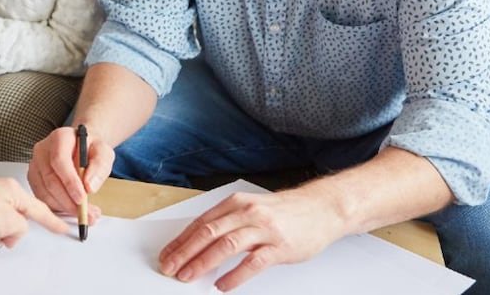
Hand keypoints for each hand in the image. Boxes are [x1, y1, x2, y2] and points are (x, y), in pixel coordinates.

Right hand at [27, 126, 108, 220]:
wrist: (81, 148)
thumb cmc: (91, 149)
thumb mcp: (103, 153)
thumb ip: (100, 167)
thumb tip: (89, 186)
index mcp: (59, 138)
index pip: (60, 160)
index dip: (70, 182)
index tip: (82, 198)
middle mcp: (42, 150)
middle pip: (50, 179)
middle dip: (68, 200)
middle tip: (86, 213)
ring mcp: (35, 165)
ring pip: (45, 192)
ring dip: (64, 207)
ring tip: (85, 214)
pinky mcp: (34, 179)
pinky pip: (42, 198)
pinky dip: (57, 208)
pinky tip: (72, 209)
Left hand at [159, 187, 346, 290]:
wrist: (322, 209)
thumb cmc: (284, 212)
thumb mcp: (251, 209)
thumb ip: (228, 222)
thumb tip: (198, 243)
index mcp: (236, 203)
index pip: (201, 223)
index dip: (180, 240)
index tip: (167, 255)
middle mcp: (247, 213)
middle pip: (208, 233)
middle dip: (185, 252)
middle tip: (170, 268)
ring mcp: (264, 229)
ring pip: (226, 245)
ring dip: (203, 262)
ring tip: (188, 277)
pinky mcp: (280, 246)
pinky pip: (253, 263)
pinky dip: (235, 275)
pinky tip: (222, 285)